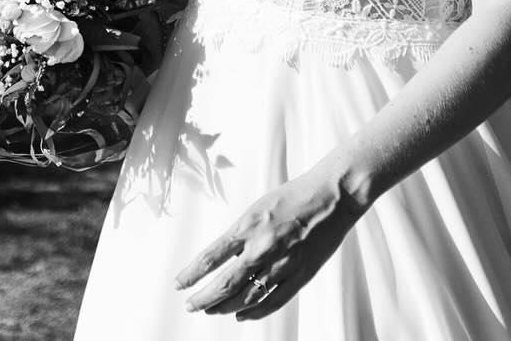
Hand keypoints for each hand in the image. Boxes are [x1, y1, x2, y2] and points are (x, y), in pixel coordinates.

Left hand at [174, 167, 360, 320]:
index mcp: (248, 226)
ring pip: (246, 297)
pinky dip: (254, 312)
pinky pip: (272, 301)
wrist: (331, 196)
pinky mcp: (300, 276)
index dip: (192, 274)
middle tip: (191, 305)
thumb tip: (224, 259)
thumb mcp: (258, 208)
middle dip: (204, 298)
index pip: (211, 257)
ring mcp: (281, 264)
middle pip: (224, 284)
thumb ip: (242, 235)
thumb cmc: (293, 197)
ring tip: (212, 311)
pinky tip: (242, 315)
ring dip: (225, 307)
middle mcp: (261, 248)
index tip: (178, 284)